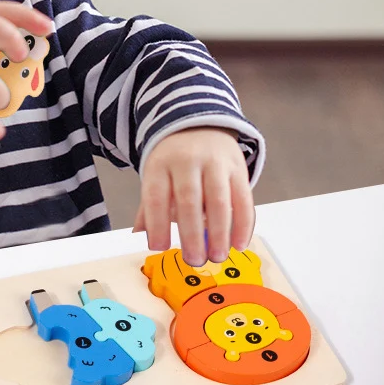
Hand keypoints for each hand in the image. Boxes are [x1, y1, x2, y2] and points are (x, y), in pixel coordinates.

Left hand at [133, 127, 254, 265]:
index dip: (157, 223)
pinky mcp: (238, 168)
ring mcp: (215, 163)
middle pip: (189, 200)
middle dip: (191, 234)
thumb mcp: (156, 175)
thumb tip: (140, 234)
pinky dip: (243, 224)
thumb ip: (149, 206)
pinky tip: (239, 244)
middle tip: (194, 260)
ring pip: (219, 200)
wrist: (200, 124)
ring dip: (220, 233)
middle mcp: (187, 161)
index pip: (156, 196)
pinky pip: (243, 199)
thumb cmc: (174, 159)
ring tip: (217, 257)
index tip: (159, 247)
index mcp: (161, 164)